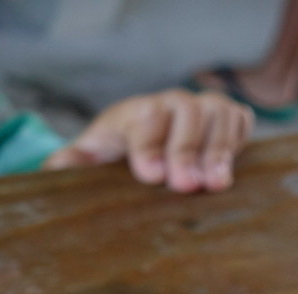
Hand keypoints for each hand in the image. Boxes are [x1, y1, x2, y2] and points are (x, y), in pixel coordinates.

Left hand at [43, 89, 253, 192]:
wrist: (136, 149)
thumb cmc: (110, 157)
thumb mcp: (84, 161)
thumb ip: (68, 164)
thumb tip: (57, 165)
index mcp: (133, 112)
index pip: (145, 118)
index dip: (149, 147)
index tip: (151, 177)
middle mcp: (170, 103)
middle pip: (186, 113)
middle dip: (186, 150)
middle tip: (186, 186)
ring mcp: (201, 108)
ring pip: (218, 114)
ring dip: (219, 149)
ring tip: (216, 185)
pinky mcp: (226, 118)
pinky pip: (240, 121)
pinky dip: (239, 142)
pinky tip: (229, 172)